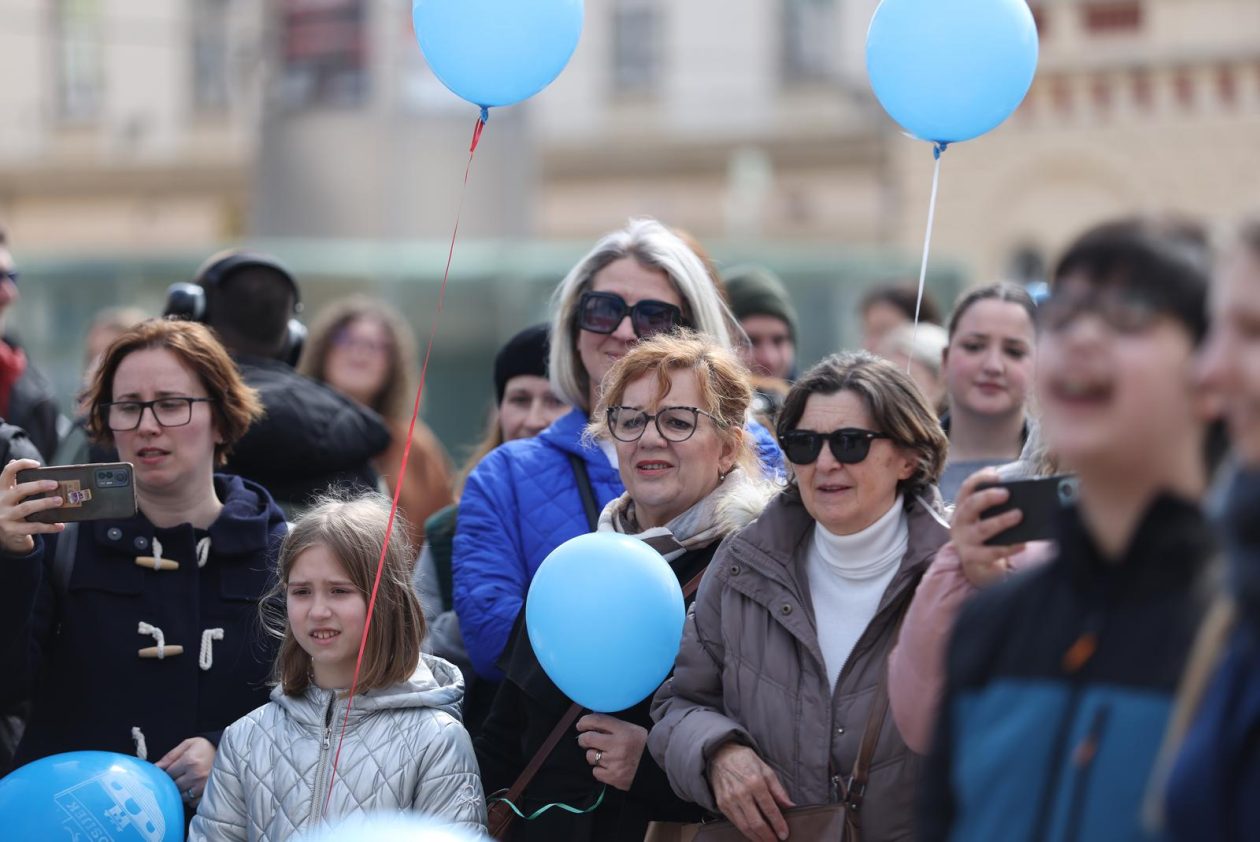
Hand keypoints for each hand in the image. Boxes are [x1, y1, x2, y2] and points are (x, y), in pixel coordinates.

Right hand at [0, 459, 63, 555]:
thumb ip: (18, 483)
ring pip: (26, 508)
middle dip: (38, 485)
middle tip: (55, 484)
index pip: (7, 472)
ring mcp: (6, 517)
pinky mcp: (12, 530)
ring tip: (60, 501)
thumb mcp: (12, 496)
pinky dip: (48, 526)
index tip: (37, 464)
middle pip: (19, 490)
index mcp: (2, 490)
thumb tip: (29, 464)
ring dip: (45, 503)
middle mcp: (1, 502)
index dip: (21, 465)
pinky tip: (60, 526)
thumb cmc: (13, 510)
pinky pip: (33, 527)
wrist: (5, 534)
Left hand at [156, 737, 216, 802]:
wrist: (227, 751)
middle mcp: (196, 775)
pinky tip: (193, 789)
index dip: (166, 772)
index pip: (167, 774)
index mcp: (189, 761)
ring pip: (181, 796)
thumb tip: (154, 768)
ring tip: (185, 782)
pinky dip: (190, 798)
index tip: (170, 770)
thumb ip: (170, 756)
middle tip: (178, 776)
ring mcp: (203, 786)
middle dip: (172, 782)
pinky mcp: (208, 794)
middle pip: (173, 786)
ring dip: (180, 791)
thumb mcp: (187, 745)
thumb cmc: (205, 747)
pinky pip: (192, 803)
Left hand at [576, 713, 647, 791]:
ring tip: (604, 755)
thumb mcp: (631, 729)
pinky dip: (599, 769)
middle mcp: (617, 746)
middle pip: (588, 739)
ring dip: (593, 755)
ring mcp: (614, 763)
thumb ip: (613, 726)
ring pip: (590, 756)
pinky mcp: (613, 778)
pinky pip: (595, 772)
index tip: (581, 725)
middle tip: (586, 740)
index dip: (584, 722)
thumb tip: (592, 723)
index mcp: (623, 731)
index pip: (597, 721)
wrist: (655, 768)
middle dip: (583, 739)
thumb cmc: (642, 746)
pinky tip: (608, 767)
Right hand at [707, 742, 794, 841]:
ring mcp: (729, 800)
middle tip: (776, 841)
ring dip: (757, 838)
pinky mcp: (722, 804)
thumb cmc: (745, 760)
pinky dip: (745, 831)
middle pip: (756, 822)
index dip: (778, 824)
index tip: (784, 834)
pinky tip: (753, 834)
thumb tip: (790, 806)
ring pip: (744, 826)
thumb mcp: (766, 770)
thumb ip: (778, 790)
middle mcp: (741, 793)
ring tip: (765, 841)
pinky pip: (735, 823)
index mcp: (755, 782)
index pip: (769, 809)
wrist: (720, 755)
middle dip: (768, 836)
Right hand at [951, 468, 1026, 588]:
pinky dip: (1009, 547)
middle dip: (988, 497)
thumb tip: (1023, 495)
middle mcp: (960, 523)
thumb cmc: (986, 535)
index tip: (996, 475)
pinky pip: (992, 552)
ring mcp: (964, 541)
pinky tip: (1022, 543)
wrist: (977, 566)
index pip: (966, 489)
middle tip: (1007, 493)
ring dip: (1001, 521)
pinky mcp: (973, 559)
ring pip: (982, 529)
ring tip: (1019, 515)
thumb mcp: (985, 518)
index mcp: (963, 508)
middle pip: (970, 506)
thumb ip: (996, 507)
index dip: (979, 479)